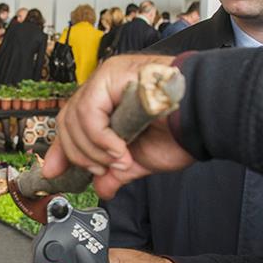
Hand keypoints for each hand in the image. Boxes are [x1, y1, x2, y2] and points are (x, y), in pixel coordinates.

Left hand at [43, 54, 194, 198]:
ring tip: (119, 160)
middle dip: (79, 155)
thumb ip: (115, 171)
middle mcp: (105, 86)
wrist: (206, 120)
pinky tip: (119, 150)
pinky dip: (101, 139)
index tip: (55, 172)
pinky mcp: (113, 74)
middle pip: (67, 121)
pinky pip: (91, 111)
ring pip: (75, 118)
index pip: (71, 122)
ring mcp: (108, 77)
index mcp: (109, 101)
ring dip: (94, 149)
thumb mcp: (139, 159)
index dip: (61, 150)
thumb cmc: (181, 131)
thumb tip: (101, 188)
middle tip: (101, 170)